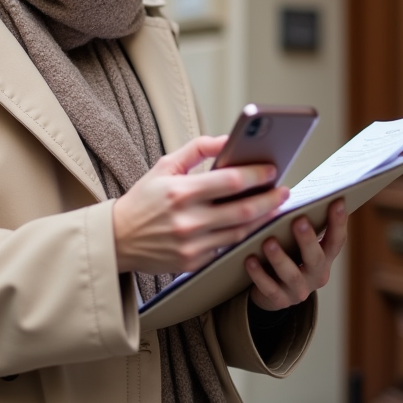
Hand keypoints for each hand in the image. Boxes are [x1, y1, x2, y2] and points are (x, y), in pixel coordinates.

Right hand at [113, 135, 289, 274]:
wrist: (117, 239)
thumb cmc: (143, 200)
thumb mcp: (164, 166)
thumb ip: (197, 149)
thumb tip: (227, 139)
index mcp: (180, 192)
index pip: (230, 181)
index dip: (256, 175)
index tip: (272, 170)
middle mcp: (188, 220)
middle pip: (243, 210)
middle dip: (269, 200)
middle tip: (284, 191)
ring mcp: (192, 245)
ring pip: (240, 232)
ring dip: (262, 219)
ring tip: (275, 206)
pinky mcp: (193, 263)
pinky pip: (226, 248)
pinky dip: (243, 236)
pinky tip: (254, 224)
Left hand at [246, 198, 346, 310]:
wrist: (270, 291)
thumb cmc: (285, 252)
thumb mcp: (294, 240)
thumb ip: (298, 222)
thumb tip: (288, 192)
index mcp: (325, 257)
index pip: (336, 240)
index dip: (338, 222)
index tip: (337, 201)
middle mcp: (316, 275)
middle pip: (315, 258)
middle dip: (307, 239)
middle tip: (298, 220)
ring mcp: (299, 290)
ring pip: (292, 275)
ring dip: (280, 258)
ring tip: (268, 241)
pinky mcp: (279, 301)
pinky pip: (269, 289)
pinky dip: (259, 274)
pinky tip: (249, 260)